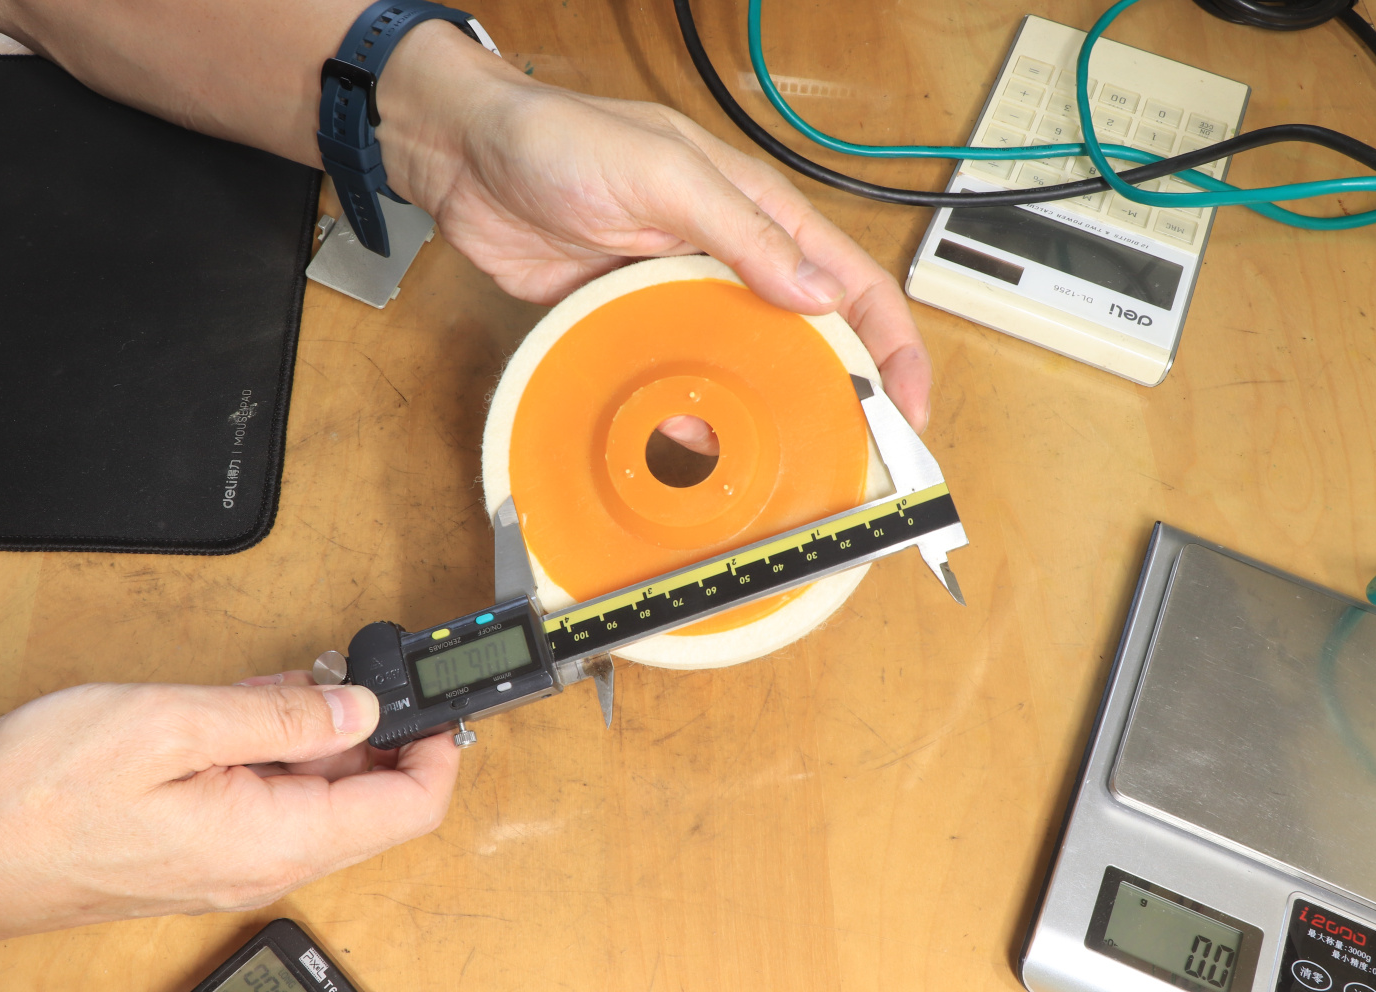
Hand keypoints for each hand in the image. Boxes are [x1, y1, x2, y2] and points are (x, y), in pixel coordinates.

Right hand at [0, 672, 456, 983]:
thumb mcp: (171, 726)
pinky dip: (278, 746)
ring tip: (304, 676)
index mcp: (275, 840)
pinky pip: (271, 795)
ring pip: (319, 793)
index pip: (408, 809)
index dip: (437, 749)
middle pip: (371, 801)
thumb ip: (278, 716)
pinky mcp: (202, 846)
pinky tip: (256, 703)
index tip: (438, 696)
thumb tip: (357, 705)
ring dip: (324, 732)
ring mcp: (233, 858)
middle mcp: (265, 861)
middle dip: (382, 729)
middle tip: (364, 667)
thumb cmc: (36, 802)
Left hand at [380, 24, 932, 434]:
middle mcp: (731, 258)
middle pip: (810, 334)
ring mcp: (682, 294)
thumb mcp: (665, 175)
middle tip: (855, 456)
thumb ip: (743, 231)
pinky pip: (679, 375)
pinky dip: (691, 413)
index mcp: (758, 213)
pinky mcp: (631, 321)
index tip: (908, 407)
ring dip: (767, 411)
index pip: (852, 282)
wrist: (467, 161)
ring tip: (781, 466)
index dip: (894, 345)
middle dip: (842, 391)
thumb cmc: (563, 141)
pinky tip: (693, 445)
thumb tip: (817, 293)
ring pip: (746, 363)